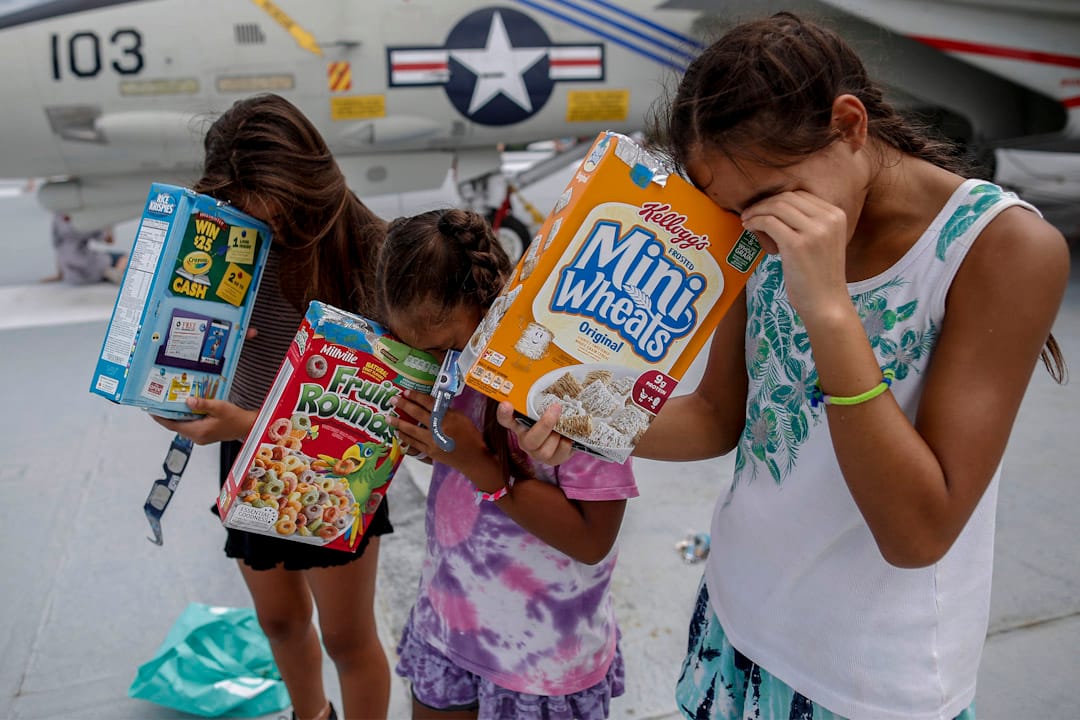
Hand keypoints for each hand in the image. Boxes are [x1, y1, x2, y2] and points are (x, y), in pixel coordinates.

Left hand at [150, 397, 256, 444]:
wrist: (247, 426)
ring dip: (176, 416)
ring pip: (182, 426)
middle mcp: (197, 437)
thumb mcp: (219, 407)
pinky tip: (186, 409)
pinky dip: (185, 418)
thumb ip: (202, 404)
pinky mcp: (204, 435)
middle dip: (166, 415)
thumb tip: (188, 401)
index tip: (150, 410)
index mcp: (198, 431)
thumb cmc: (235, 418)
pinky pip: (190, 426)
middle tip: (159, 403)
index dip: (160, 418)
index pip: (172, 425)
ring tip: (170, 404)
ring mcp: (200, 437)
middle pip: (175, 426)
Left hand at [388, 390, 487, 471]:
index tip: (406, 392)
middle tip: (393, 399)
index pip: (429, 403)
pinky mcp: (430, 452)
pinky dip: (405, 438)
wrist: (473, 458)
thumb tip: (431, 403)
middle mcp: (438, 429)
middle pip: (417, 414)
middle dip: (404, 405)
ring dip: (399, 423)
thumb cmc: (470, 436)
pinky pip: (413, 444)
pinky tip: (398, 433)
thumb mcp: (461, 418)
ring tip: (389, 418)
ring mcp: (433, 442)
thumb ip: (446, 410)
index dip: (416, 396)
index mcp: (448, 418)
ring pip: (411, 430)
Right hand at [496, 401, 573, 465]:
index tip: (506, 403)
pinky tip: (571, 436)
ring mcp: (538, 452)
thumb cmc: (554, 416)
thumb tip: (554, 368)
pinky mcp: (553, 460)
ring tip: (567, 425)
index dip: (504, 414)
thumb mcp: (547, 406)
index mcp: (521, 425)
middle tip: (557, 408)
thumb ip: (545, 396)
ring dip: (559, 436)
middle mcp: (526, 440)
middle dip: (545, 425)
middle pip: (529, 440)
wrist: (566, 435)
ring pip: (545, 450)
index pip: (506, 420)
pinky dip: (567, 444)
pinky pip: (560, 455)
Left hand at [740, 190, 850, 319]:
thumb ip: (809, 223)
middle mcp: (828, 219)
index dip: (777, 199)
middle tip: (749, 213)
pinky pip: (769, 222)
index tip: (763, 208)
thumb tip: (776, 207)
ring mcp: (814, 231)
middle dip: (764, 203)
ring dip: (757, 211)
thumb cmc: (819, 277)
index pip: (801, 195)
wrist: (826, 304)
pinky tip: (748, 228)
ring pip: (776, 207)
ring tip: (746, 220)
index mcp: (836, 215)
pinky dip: (755, 222)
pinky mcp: (797, 244)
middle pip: (787, 197)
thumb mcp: (823, 241)